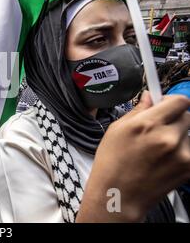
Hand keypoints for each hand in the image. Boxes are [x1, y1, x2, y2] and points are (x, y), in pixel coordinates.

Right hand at [78, 91, 189, 221]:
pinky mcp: (188, 169)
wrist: (119, 195)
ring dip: (179, 138)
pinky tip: (164, 161)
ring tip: (160, 150)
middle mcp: (167, 137)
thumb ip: (137, 111)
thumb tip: (149, 97)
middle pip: (187, 117)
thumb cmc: (112, 163)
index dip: (172, 102)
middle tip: (160, 130)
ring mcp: (181, 154)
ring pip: (188, 135)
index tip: (166, 106)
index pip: (179, 101)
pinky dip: (181, 154)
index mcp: (147, 124)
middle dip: (175, 120)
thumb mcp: (116, 130)